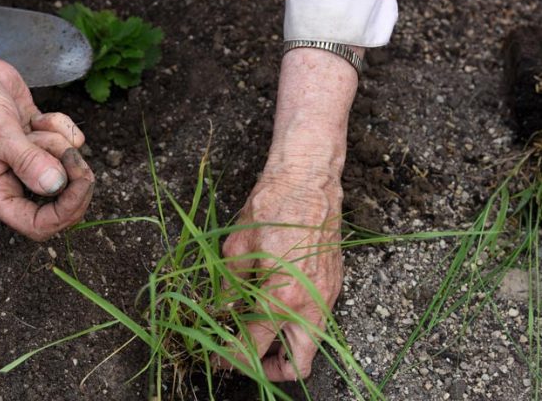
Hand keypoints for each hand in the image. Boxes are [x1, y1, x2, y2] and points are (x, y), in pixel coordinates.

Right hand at [0, 3, 93, 240]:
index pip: (38, 226)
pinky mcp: (40, 146)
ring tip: (32, 125)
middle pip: (61, 204)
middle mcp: (10, 185)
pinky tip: (37, 116)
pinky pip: (70, 145)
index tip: (82, 182)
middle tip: (72, 153)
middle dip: (71, 175)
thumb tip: (54, 186)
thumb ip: (25, 159)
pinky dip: (61, 127)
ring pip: (67, 170)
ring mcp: (27, 166)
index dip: (66, 210)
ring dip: (59, 143)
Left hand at [219, 47, 361, 380]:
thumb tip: (216, 314)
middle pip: (297, 365)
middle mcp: (311, 305)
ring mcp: (327, 296)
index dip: (229, 358)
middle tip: (244, 357)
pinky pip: (318, 321)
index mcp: (282, 299)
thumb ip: (226, 290)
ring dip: (285, 349)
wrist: (309, 178)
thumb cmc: (272, 207)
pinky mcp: (333, 285)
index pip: (253, 348)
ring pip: (311, 345)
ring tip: (257, 333)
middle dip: (269, 370)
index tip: (215, 355)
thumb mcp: (236, 248)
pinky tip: (274, 307)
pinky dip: (297, 326)